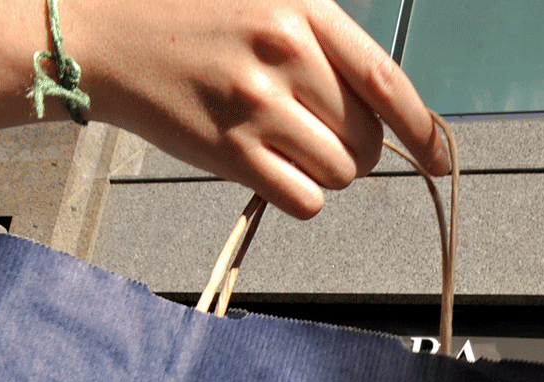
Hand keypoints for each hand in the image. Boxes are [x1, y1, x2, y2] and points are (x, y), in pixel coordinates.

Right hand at [81, 0, 449, 217]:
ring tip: (283, 142)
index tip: (439, 156)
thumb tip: (384, 101)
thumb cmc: (186, 17)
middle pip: (368, 138)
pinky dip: (298, 194)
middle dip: (355, 148)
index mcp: (303, 9)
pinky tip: (270, 167)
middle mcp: (285, 55)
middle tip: (316, 132)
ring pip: (339, 172)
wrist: (103, 35)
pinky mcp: (229, 151)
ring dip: (323, 170)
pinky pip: (303, 200)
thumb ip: (323, 40)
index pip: (388, 81)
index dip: (423, 129)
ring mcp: (257, 106)